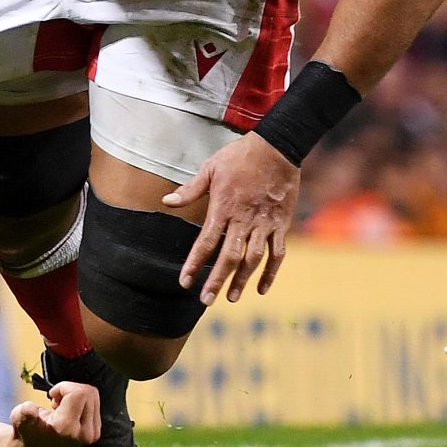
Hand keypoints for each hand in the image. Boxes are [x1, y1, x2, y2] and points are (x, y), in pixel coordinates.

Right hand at [11, 380, 99, 446]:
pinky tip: (68, 412)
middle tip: (56, 401)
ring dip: (75, 395)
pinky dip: (81, 401)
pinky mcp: (95, 432)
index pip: (79, 392)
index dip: (63, 386)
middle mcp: (83, 433)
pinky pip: (95, 402)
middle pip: (88, 392)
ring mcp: (92, 434)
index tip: (51, 395)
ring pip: (93, 395)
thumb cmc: (27, 431)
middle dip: (70, 389)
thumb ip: (24, 413)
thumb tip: (30, 409)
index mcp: (66, 428)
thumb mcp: (19, 419)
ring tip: (60, 407)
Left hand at [162, 133, 300, 304]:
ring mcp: (264, 223)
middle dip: (216, 280)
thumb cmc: (240, 156)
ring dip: (242, 280)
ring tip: (230, 297)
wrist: (278, 147)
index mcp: (224, 207)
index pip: (206, 242)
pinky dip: (271, 273)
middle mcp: (244, 219)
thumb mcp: (211, 168)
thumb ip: (190, 189)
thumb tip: (166, 202)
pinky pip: (277, 253)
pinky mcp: (281, 224)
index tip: (184, 282)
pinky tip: (262, 288)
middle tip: (206, 300)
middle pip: (229, 256)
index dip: (194, 264)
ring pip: (253, 259)